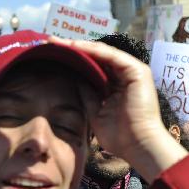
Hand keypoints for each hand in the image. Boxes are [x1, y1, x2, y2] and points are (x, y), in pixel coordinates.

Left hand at [50, 38, 187, 182]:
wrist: (138, 146)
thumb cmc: (119, 136)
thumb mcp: (95, 112)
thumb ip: (87, 94)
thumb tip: (74, 80)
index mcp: (116, 85)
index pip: (93, 66)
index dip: (73, 59)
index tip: (52, 55)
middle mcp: (125, 75)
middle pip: (96, 56)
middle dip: (73, 48)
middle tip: (51, 42)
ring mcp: (132, 71)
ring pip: (102, 52)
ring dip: (80, 46)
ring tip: (59, 42)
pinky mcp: (137, 70)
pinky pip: (111, 55)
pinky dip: (93, 50)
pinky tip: (75, 46)